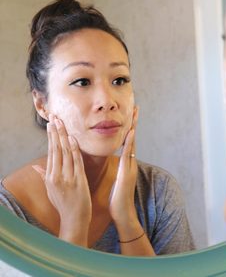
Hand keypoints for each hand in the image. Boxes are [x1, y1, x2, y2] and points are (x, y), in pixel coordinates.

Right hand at [32, 114, 91, 245]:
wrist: (74, 219)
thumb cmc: (63, 204)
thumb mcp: (50, 191)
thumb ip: (44, 176)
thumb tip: (35, 166)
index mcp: (50, 177)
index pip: (51, 153)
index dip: (51, 138)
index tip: (51, 125)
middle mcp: (56, 176)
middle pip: (56, 150)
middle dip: (55, 133)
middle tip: (55, 118)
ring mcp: (68, 178)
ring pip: (65, 153)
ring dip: (63, 137)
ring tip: (62, 123)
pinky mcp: (79, 181)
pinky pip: (76, 162)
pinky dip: (74, 150)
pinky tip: (72, 139)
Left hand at [109, 107, 138, 225]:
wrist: (123, 213)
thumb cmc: (117, 198)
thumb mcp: (117, 179)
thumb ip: (119, 169)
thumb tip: (119, 161)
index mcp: (126, 163)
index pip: (128, 141)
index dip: (129, 128)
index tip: (129, 115)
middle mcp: (130, 162)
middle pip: (133, 138)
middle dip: (134, 123)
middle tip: (136, 107)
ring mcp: (130, 166)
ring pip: (132, 143)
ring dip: (133, 128)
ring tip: (135, 114)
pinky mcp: (127, 172)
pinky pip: (128, 155)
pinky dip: (130, 143)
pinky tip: (131, 132)